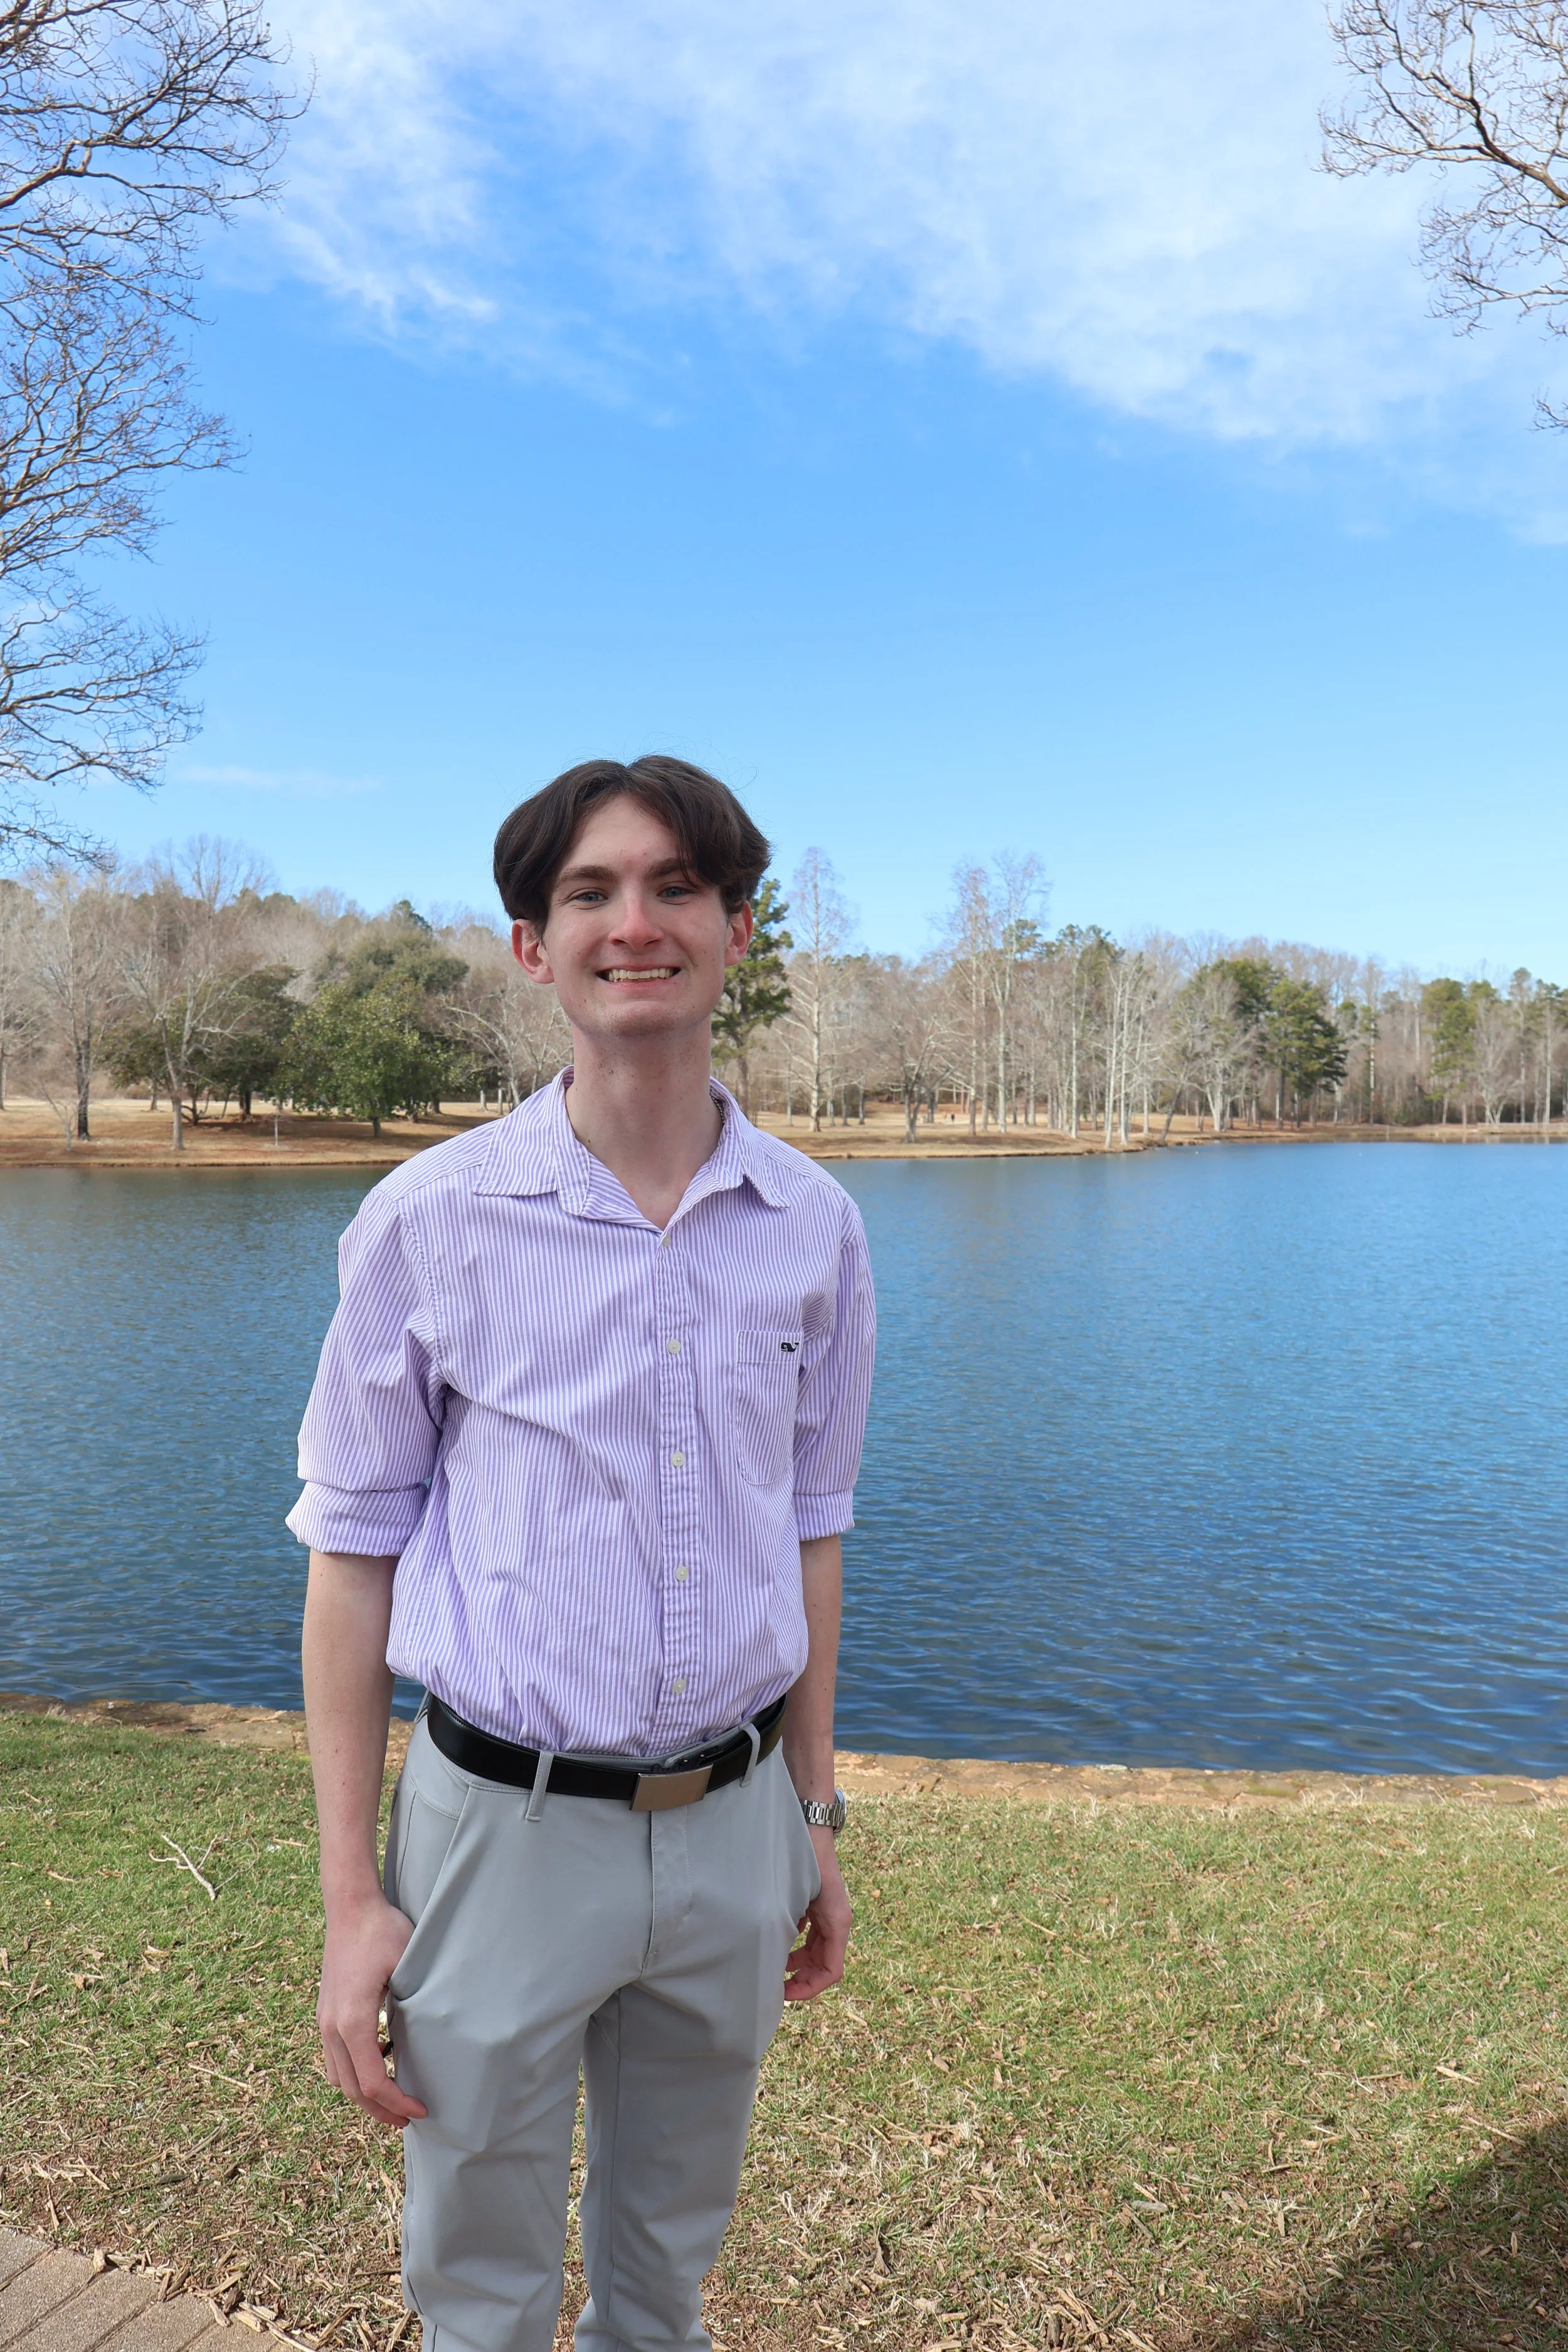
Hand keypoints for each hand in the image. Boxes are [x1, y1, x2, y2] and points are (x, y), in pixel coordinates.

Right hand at [317, 1890, 428, 2128]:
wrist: (350, 1907)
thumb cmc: (384, 1932)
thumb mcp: (408, 1966)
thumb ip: (416, 2006)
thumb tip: (434, 2043)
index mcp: (352, 2021)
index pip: (373, 2082)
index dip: (397, 2103)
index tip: (421, 2110)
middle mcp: (331, 2027)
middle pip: (352, 2089)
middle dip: (380, 2110)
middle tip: (409, 2120)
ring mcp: (323, 2021)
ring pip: (338, 2077)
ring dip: (364, 2095)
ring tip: (393, 2100)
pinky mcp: (324, 2013)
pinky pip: (334, 2058)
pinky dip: (354, 2072)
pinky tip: (381, 2062)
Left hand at [784, 1827, 851, 2001]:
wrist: (809, 1826)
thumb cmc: (805, 1860)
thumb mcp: (798, 1899)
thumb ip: (793, 1930)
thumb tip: (778, 1960)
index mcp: (838, 1922)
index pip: (831, 1971)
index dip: (810, 1988)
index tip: (785, 1993)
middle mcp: (836, 1920)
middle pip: (824, 1963)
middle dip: (802, 1978)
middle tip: (776, 1987)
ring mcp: (826, 1911)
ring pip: (816, 1949)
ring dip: (798, 1962)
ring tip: (774, 1966)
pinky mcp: (816, 1903)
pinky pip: (810, 1932)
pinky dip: (796, 1941)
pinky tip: (778, 1935)